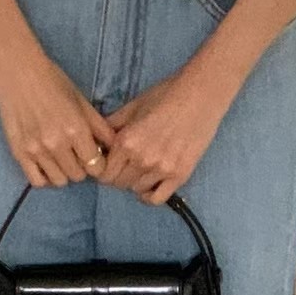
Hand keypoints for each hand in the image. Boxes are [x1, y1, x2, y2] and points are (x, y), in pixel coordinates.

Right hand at [0, 41, 116, 186]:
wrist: (17, 71)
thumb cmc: (53, 81)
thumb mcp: (82, 101)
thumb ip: (100, 127)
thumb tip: (113, 147)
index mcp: (76, 129)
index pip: (96, 166)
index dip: (98, 163)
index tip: (93, 155)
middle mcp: (57, 144)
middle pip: (78, 176)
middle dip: (81, 167)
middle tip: (76, 154)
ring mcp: (36, 150)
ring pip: (59, 181)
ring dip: (64, 172)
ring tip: (61, 158)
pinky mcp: (18, 153)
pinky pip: (36, 180)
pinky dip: (45, 177)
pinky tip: (46, 164)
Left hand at [97, 60, 235, 204]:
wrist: (200, 96)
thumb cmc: (165, 96)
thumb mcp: (132, 107)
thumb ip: (111, 126)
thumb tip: (95, 141)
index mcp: (125, 141)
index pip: (103, 172)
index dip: (103, 169)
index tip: (109, 164)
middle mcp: (140, 159)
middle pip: (118, 183)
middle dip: (117, 176)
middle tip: (125, 166)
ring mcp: (161, 169)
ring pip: (136, 190)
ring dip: (134, 182)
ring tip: (140, 170)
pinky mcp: (180, 175)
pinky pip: (157, 199)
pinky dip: (149, 196)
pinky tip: (150, 186)